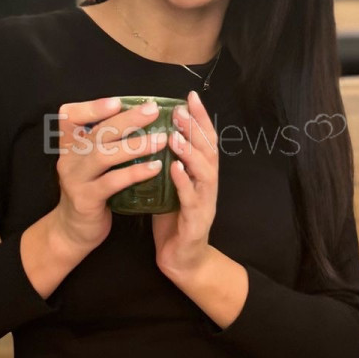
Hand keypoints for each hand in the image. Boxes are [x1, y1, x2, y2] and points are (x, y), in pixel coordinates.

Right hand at [49, 96, 168, 254]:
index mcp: (68, 144)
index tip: (118, 101)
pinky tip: (155, 167)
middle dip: (126, 120)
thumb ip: (105, 141)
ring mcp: (75, 179)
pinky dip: (134, 173)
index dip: (92, 107)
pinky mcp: (86, 199)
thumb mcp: (91, 162)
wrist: (74, 230)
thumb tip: (140, 115)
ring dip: (135, 145)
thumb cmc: (91, 188)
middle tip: (152, 110)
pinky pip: (112, 182)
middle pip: (96, 132)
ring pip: (104, 155)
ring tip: (162, 139)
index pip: (70, 116)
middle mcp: (68, 158)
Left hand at [152, 90, 218, 280]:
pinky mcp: (196, 222)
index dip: (199, 118)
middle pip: (208, 150)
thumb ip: (166, 162)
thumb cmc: (173, 221)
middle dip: (195, 128)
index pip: (204, 140)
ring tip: (176, 135)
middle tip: (180, 110)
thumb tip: (150, 133)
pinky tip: (174, 168)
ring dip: (190, 152)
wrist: (182, 261)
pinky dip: (184, 182)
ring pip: (204, 172)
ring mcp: (205, 203)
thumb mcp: (169, 186)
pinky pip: (191, 199)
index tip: (188, 97)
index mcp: (201, 174)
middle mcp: (208, 185)